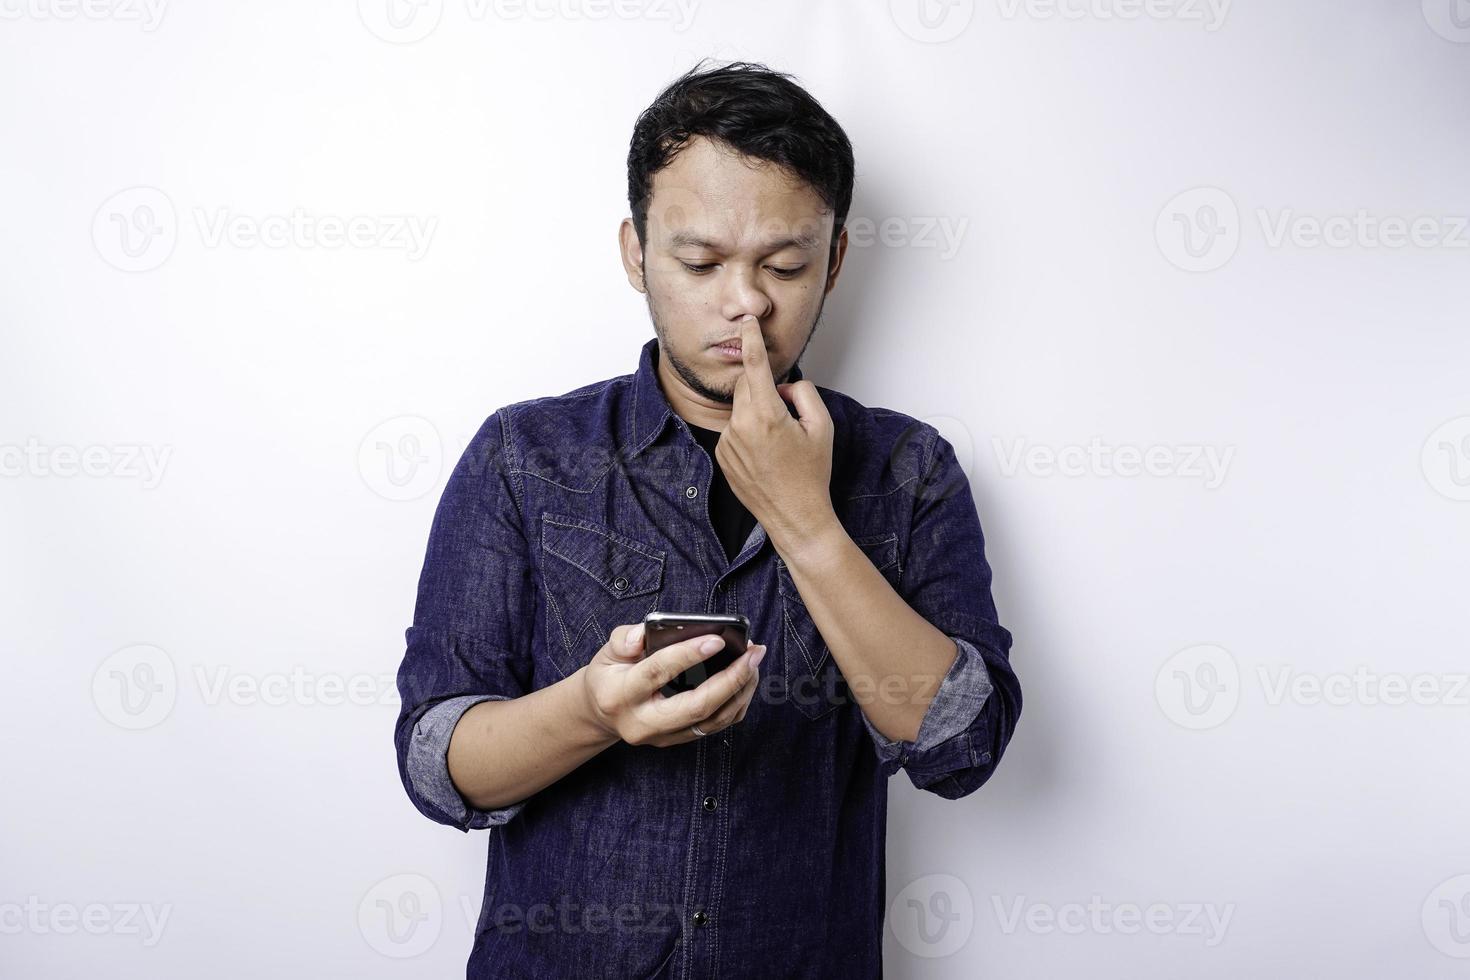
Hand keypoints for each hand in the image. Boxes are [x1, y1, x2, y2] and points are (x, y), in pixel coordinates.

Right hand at [581, 622, 767, 746]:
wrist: (602, 714)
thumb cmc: (608, 675)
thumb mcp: (607, 651)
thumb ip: (624, 639)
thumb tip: (643, 635)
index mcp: (620, 694)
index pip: (658, 672)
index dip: (689, 655)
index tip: (718, 639)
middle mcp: (642, 722)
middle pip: (697, 707)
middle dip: (731, 679)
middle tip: (753, 653)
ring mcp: (662, 737)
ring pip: (712, 720)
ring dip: (740, 690)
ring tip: (754, 661)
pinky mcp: (677, 741)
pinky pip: (715, 726)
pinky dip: (735, 702)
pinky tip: (745, 679)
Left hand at [717, 314, 837, 553]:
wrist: (795, 516)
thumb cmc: (811, 474)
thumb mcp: (822, 427)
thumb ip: (803, 393)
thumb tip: (783, 385)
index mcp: (766, 415)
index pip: (755, 365)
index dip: (751, 339)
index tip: (747, 322)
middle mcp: (741, 426)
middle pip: (747, 385)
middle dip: (764, 388)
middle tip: (788, 415)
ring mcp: (728, 442)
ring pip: (741, 409)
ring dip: (757, 413)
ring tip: (778, 444)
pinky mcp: (722, 455)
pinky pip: (734, 429)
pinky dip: (748, 432)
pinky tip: (765, 455)